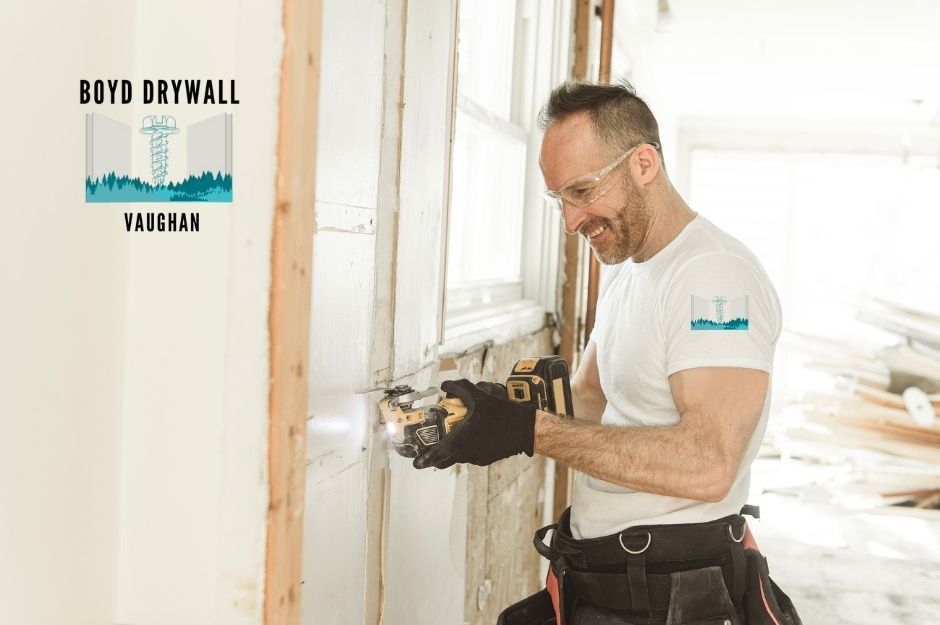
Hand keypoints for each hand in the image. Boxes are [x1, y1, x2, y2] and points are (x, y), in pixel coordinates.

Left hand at [412, 379, 535, 468]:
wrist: (525, 428)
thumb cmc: (502, 414)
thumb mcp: (480, 396)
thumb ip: (460, 388)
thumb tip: (445, 384)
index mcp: (463, 440)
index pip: (439, 455)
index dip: (425, 459)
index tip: (416, 463)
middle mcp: (469, 452)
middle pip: (445, 460)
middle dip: (435, 457)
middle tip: (429, 451)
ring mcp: (478, 457)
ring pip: (458, 457)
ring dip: (452, 451)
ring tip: (450, 440)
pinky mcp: (487, 458)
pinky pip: (471, 456)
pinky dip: (466, 450)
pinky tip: (470, 438)